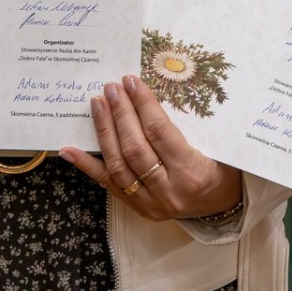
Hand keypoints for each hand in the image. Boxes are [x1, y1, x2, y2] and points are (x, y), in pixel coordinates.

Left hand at [60, 74, 242, 221]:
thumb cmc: (222, 168)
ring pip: (118, 165)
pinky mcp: (137, 208)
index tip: (131, 81)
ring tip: (97, 104)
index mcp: (193, 172)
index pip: (159, 132)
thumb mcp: (217, 146)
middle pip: (135, 148)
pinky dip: (87, 165)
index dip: (142, 104)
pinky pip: (107, 184)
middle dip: (120, 114)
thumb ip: (189, 124)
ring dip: (104, 131)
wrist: (222, 207)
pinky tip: (68, 149)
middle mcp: (169, 191)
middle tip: (111, 87)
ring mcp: (150, 203)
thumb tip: (150, 91)